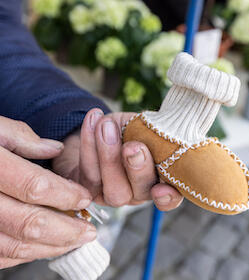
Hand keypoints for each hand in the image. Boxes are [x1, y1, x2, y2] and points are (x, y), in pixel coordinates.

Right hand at [0, 117, 95, 268]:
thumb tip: (56, 149)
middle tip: (90, 230)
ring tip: (74, 241)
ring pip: (15, 246)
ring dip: (51, 247)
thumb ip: (23, 138)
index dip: (65, 195)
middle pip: (30, 223)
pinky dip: (25, 255)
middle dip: (67, 230)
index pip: (35, 187)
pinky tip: (44, 247)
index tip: (85, 197)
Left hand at [53, 109, 183, 210]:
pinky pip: (89, 174)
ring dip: (109, 156)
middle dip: (138, 169)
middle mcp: (141, 192)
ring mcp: (116, 194)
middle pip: (142, 191)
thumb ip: (154, 131)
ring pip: (114, 189)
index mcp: (163, 180)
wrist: (107, 130)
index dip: (168, 197)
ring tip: (106, 125)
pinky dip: (89, 144)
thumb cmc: (137, 129)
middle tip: (133, 147)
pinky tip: (94, 118)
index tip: (160, 189)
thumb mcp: (149, 125)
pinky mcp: (91, 189)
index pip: (171, 197)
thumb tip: (155, 127)